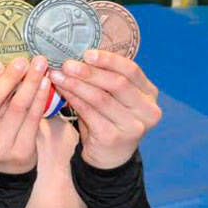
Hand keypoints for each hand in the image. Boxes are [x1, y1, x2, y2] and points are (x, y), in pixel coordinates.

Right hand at [0, 55, 53, 173]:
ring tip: (40, 66)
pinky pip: (33, 118)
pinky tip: (45, 84)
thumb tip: (7, 63)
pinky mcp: (20, 151)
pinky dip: (40, 98)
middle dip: (10, 76)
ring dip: (31, 82)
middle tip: (24, 61)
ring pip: (17, 106)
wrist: (2, 172)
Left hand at [48, 49, 161, 168]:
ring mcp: (133, 126)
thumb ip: (107, 78)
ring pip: (101, 98)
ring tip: (58, 75)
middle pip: (117, 84)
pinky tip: (62, 91)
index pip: (132, 71)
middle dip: (89, 72)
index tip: (87, 53)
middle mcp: (148, 110)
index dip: (109, 60)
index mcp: (150, 94)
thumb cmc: (110, 118)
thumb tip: (80, 53)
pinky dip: (74, 99)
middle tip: (67, 64)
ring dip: (76, 85)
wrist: (109, 155)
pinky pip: (89, 113)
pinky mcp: (114, 137)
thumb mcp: (116, 97)